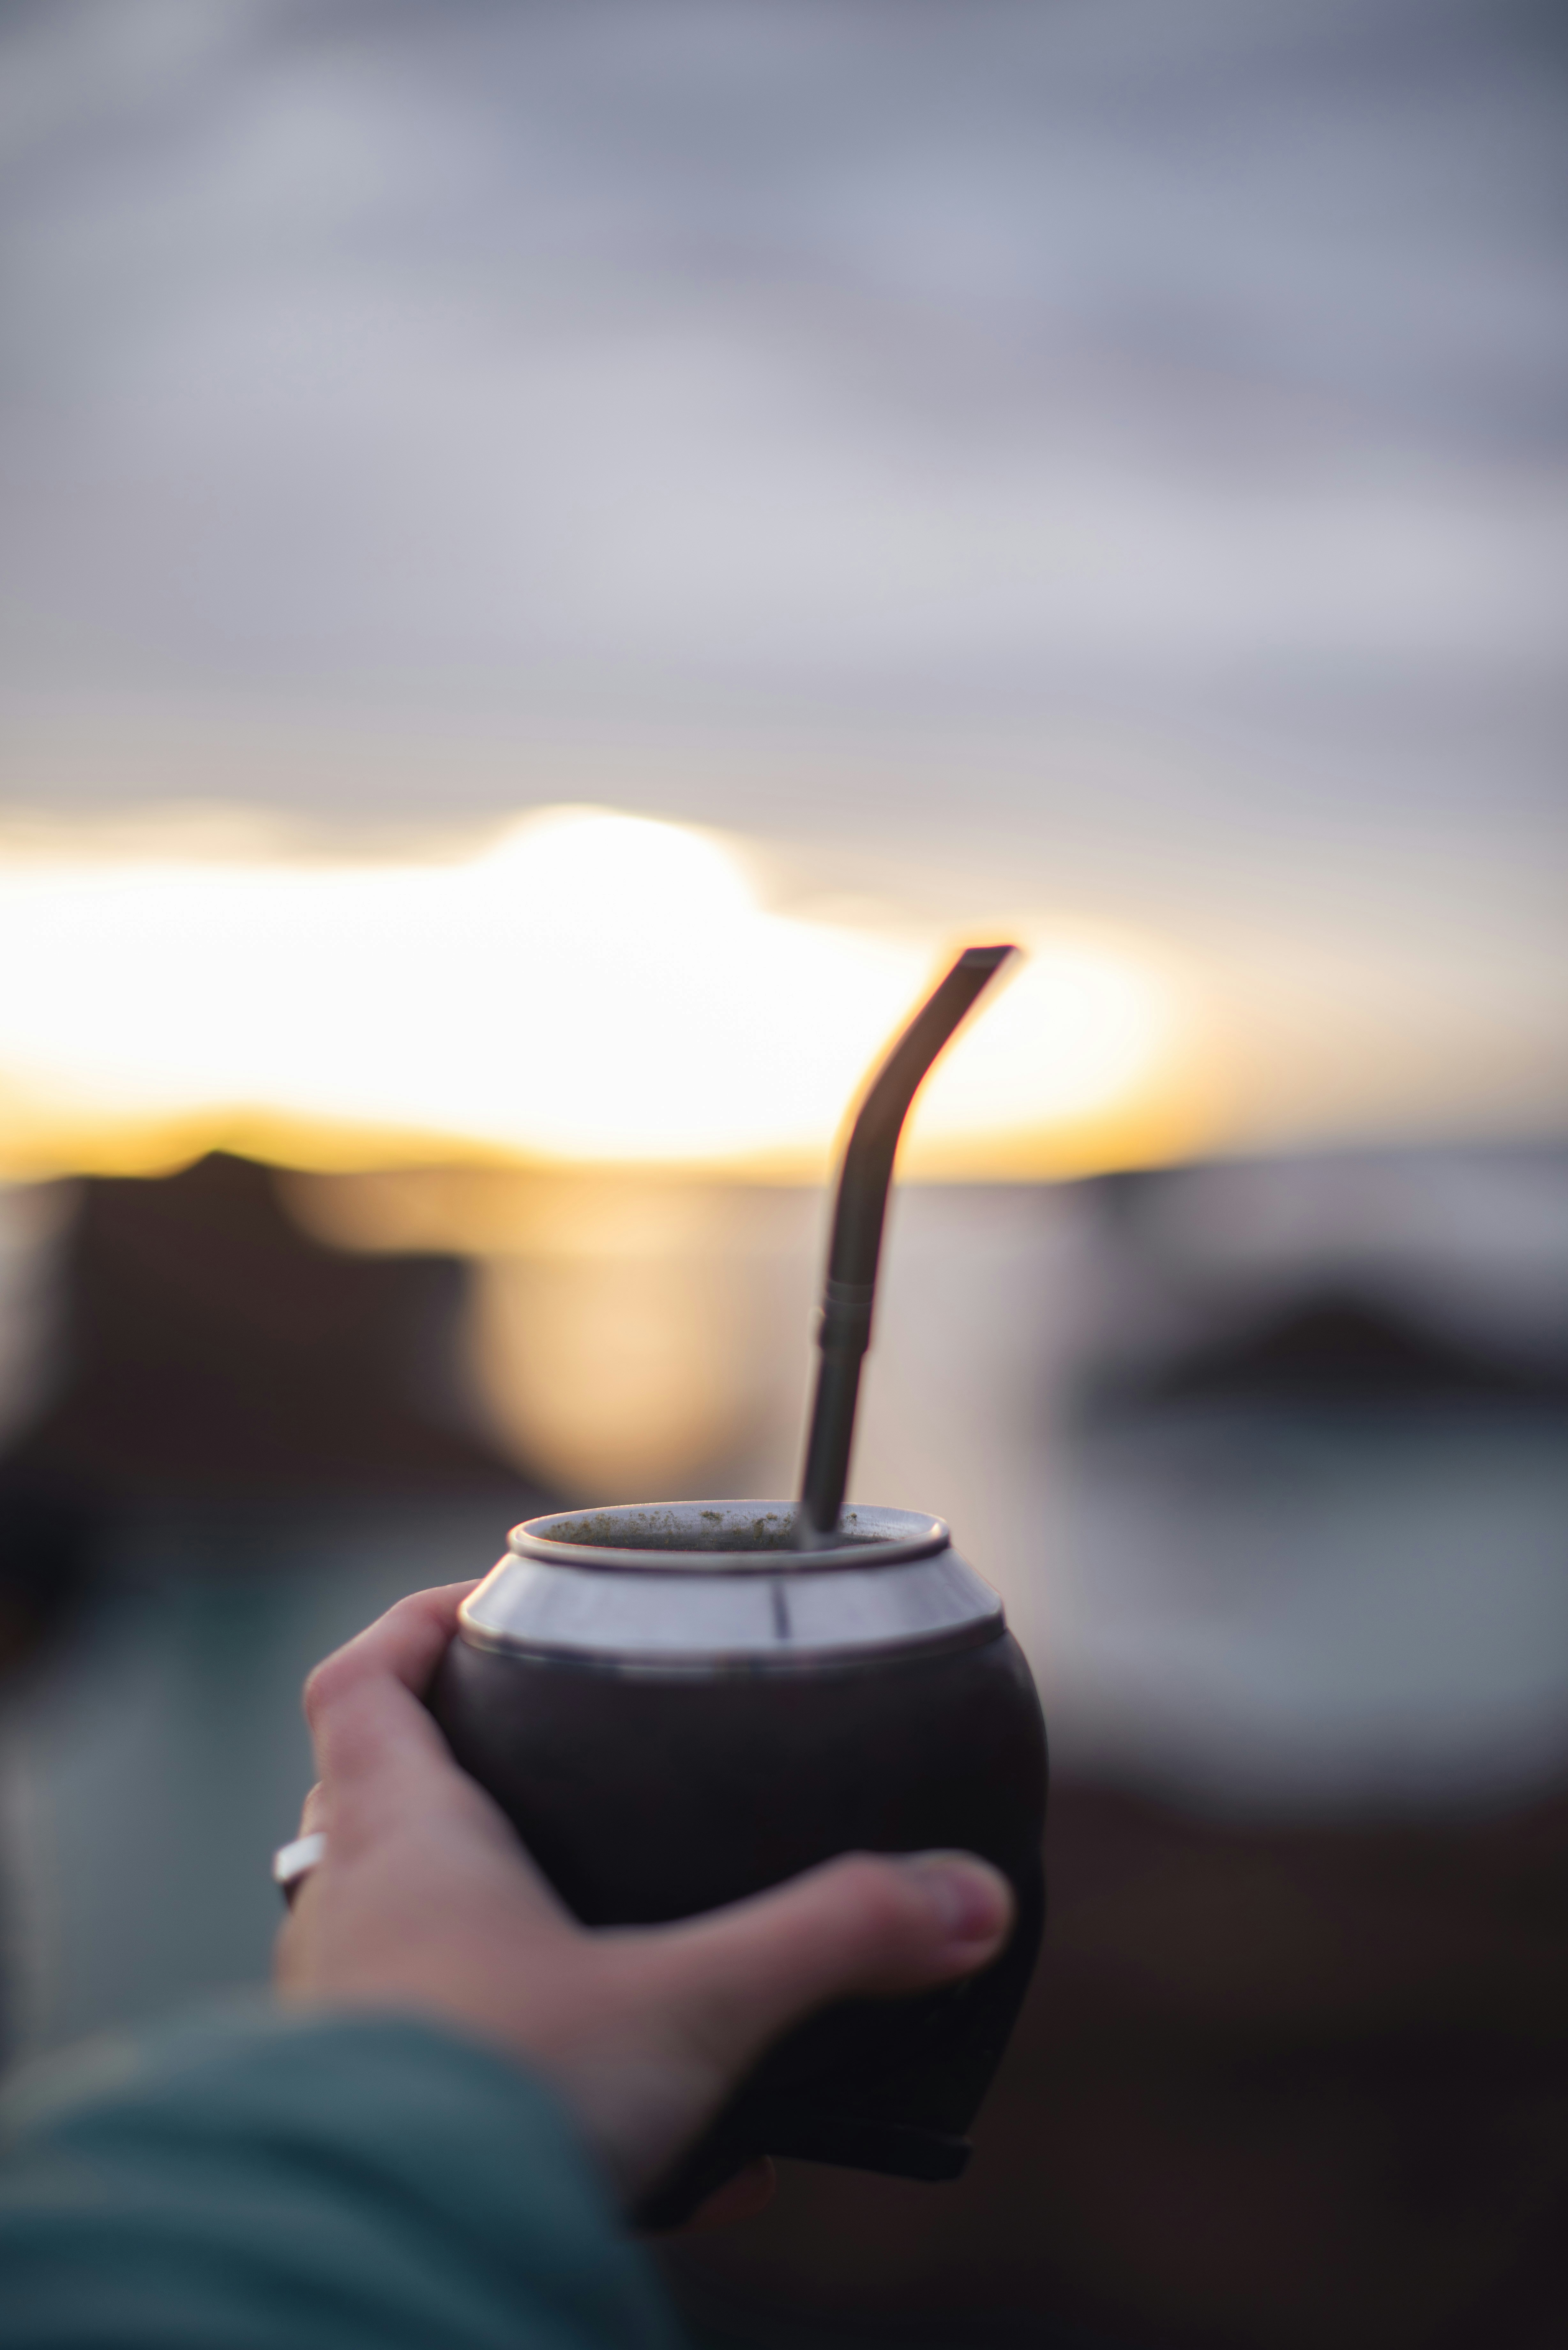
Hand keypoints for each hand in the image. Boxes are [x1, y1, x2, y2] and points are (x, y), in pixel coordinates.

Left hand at [274, 1583, 1014, 2221]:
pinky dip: (528, 2059)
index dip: (411, 1626)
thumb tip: (965, 1898)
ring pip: (398, 1926)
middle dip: (457, 1767)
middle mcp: (350, 1910)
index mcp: (402, 1837)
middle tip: (552, 1763)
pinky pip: (445, 2056)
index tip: (478, 1607)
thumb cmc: (503, 2099)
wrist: (392, 2252)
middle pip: (370, 1792)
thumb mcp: (692, 2003)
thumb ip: (831, 1937)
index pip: (361, 1680)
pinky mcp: (368, 2111)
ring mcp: (345, 2015)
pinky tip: (656, 2145)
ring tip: (612, 1950)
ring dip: (489, 1921)